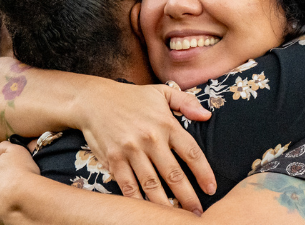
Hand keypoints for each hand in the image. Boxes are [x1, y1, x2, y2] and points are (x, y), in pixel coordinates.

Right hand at [75, 82, 214, 213]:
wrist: (94, 100)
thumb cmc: (132, 98)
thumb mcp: (162, 92)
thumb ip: (186, 102)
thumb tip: (207, 116)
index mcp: (166, 124)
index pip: (191, 152)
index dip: (204, 173)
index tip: (211, 189)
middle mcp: (150, 138)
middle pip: (173, 174)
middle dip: (187, 196)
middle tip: (197, 212)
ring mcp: (131, 150)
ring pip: (151, 184)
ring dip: (165, 203)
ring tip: (174, 217)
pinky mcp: (114, 159)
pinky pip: (128, 185)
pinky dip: (137, 200)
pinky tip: (145, 211)